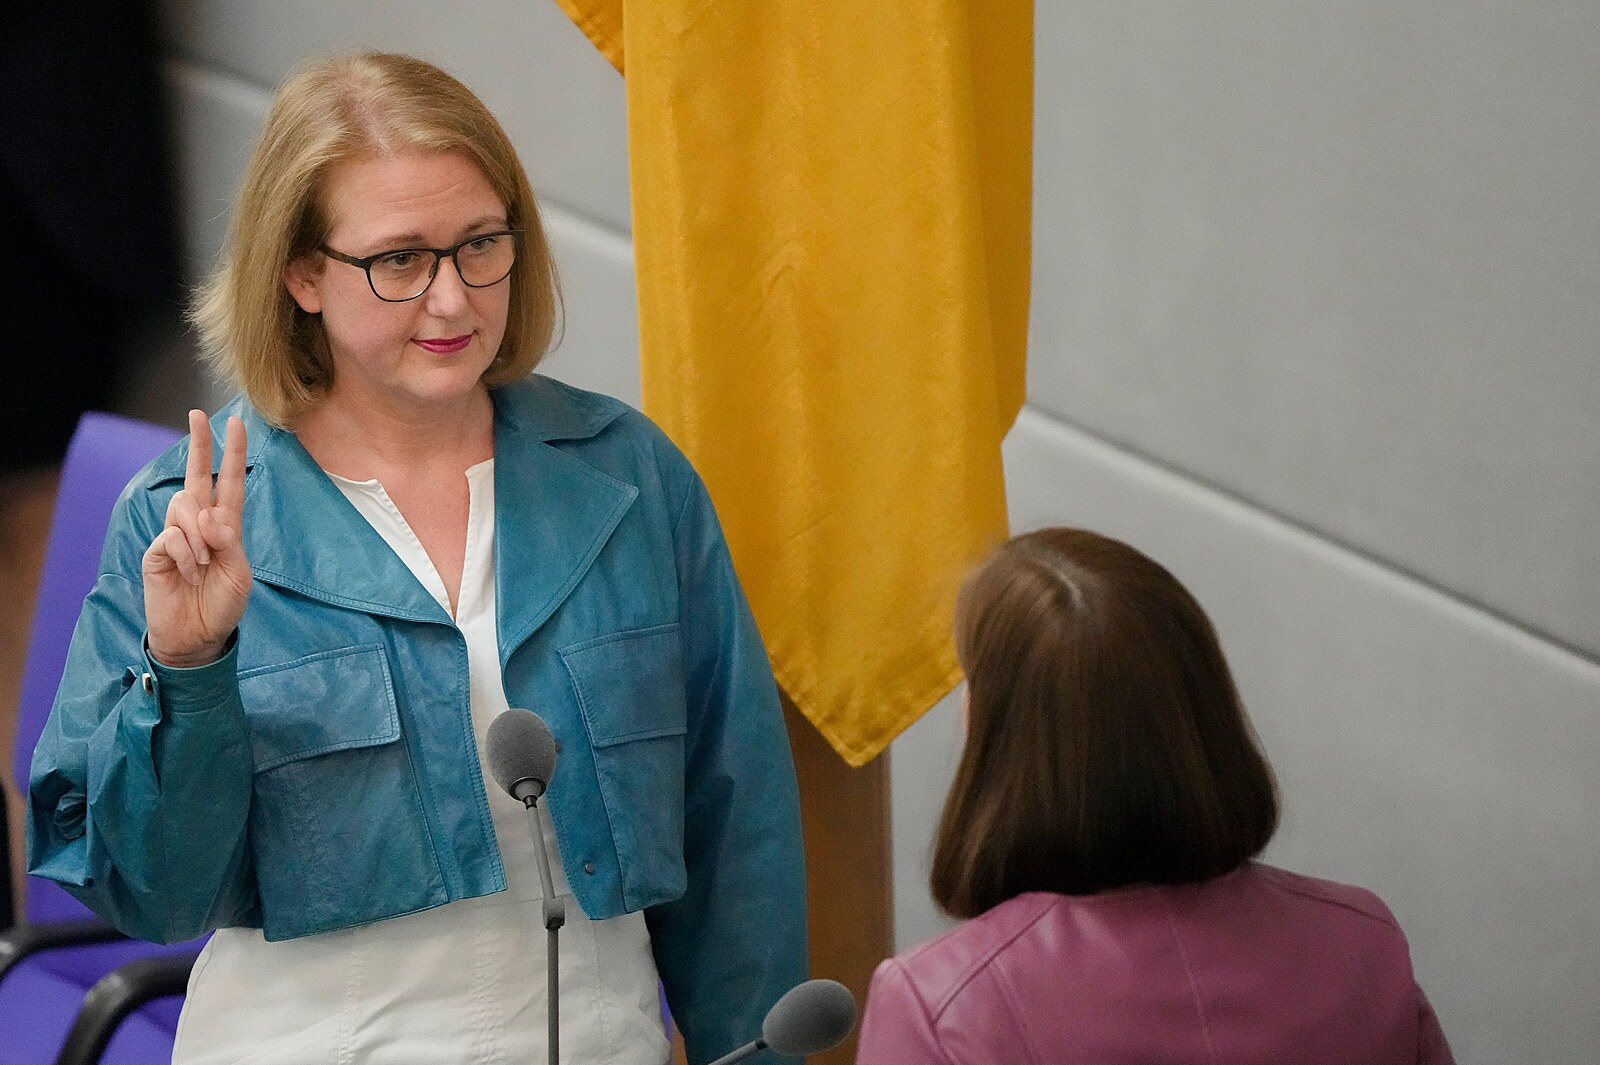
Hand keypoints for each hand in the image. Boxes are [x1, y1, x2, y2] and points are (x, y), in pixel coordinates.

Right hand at [143, 409, 252, 667]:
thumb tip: (212, 518)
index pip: (228, 482)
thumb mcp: (239, 575)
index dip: (231, 453)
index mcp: (225, 526)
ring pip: (184, 506)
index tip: (233, 423)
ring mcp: (175, 536)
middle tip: (198, 415)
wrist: (198, 637)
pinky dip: (186, 554)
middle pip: (195, 476)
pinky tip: (188, 572)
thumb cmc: (222, 604)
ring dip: (199, 534)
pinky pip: (172, 536)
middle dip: (198, 444)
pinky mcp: (157, 552)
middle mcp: (198, 525)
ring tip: (203, 564)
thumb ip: (229, 544)